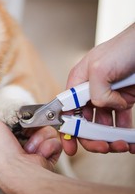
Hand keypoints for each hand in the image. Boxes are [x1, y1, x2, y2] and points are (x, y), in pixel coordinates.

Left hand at [0, 102, 61, 193]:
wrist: (16, 169)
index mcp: (6, 135)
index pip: (20, 117)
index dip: (21, 115)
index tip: (19, 117)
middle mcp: (20, 142)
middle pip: (36, 121)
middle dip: (32, 125)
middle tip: (25, 132)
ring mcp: (36, 149)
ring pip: (47, 130)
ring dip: (40, 137)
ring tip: (30, 148)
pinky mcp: (48, 155)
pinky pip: (55, 141)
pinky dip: (48, 146)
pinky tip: (38, 154)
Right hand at [62, 23, 134, 154]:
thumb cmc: (125, 47)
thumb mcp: (100, 67)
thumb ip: (95, 92)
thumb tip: (102, 106)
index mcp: (78, 82)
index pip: (66, 111)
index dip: (67, 129)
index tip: (70, 146)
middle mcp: (90, 91)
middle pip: (84, 122)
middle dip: (92, 137)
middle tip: (102, 146)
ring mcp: (108, 96)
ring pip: (103, 125)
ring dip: (109, 138)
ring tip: (121, 144)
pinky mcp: (124, 100)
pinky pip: (121, 122)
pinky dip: (124, 134)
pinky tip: (129, 141)